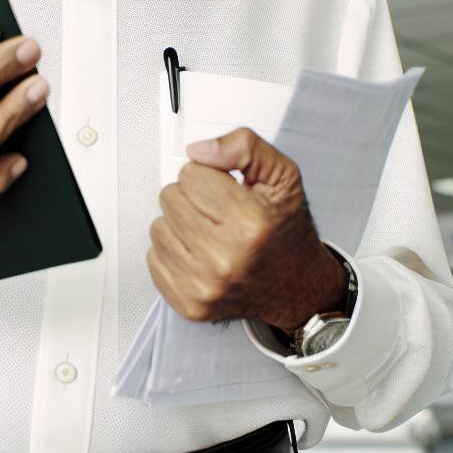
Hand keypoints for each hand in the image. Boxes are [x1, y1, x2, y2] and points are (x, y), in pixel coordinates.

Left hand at [147, 128, 347, 331]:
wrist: (298, 287)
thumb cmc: (286, 233)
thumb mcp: (282, 176)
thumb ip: (244, 148)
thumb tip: (197, 151)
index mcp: (251, 224)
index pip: (191, 174)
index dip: (209, 175)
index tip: (226, 190)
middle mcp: (225, 259)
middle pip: (170, 198)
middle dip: (193, 198)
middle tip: (219, 213)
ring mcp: (204, 286)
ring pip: (158, 227)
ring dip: (180, 225)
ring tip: (210, 234)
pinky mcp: (189, 304)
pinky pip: (154, 258)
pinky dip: (174, 252)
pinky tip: (201, 255)